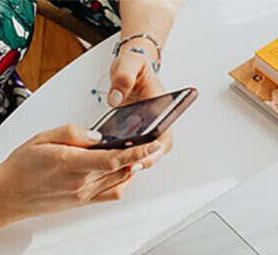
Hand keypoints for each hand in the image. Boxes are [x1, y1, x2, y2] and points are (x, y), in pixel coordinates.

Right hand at [0, 124, 164, 220]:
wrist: (7, 195)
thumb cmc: (20, 166)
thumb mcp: (42, 138)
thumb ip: (72, 133)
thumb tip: (96, 135)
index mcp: (71, 163)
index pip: (114, 157)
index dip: (138, 151)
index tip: (153, 142)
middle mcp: (80, 183)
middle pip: (121, 169)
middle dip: (140, 156)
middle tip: (153, 143)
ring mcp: (82, 195)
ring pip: (118, 180)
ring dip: (131, 167)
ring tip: (139, 153)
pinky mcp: (81, 203)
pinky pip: (110, 195)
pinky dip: (121, 183)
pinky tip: (122, 171)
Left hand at [107, 39, 173, 167]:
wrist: (130, 66)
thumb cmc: (133, 64)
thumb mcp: (128, 63)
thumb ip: (123, 78)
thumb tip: (116, 99)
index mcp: (161, 102)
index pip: (164, 129)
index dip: (156, 145)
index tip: (143, 152)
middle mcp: (159, 117)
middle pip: (159, 146)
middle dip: (147, 158)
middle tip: (130, 167)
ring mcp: (149, 125)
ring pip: (149, 150)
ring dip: (138, 160)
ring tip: (120, 168)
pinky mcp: (138, 130)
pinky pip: (137, 147)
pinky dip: (128, 155)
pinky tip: (113, 160)